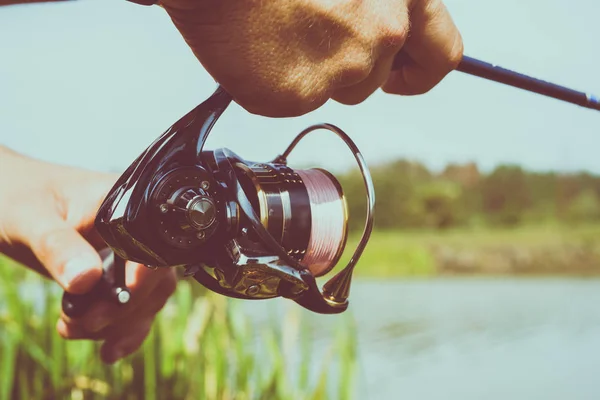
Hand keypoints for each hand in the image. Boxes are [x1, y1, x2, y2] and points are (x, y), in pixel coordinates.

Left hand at [0, 147, 176, 363]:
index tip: (113, 302)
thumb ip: (57, 246)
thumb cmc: (14, 196)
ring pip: (147, 299)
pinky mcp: (115, 274)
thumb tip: (85, 281)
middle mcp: (136, 230)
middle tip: (80, 322)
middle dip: (122, 310)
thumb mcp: (29, 218)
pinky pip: (134, 308)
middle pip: (155, 278)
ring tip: (72, 328)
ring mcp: (128, 254)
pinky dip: (123, 331)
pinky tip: (107, 349)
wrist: (5, 199)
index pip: (152, 247)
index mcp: (124, 205)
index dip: (141, 279)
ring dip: (118, 324)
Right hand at [161, 0, 462, 116]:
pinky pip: (297, 101)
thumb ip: (378, 3)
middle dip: (354, 71)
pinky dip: (279, 83)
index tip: (398, 75)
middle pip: (378, 77)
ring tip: (282, 34)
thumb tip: (381, 33)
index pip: (443, 53)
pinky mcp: (299, 94)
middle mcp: (384, 31)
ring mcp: (343, 66)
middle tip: (322, 51)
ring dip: (317, 73)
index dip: (419, 69)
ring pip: (340, 91)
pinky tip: (261, 49)